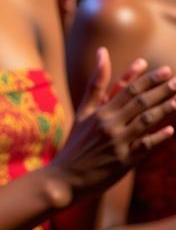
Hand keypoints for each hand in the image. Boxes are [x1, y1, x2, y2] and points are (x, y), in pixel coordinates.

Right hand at [54, 48, 175, 197]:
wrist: (64, 178)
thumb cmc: (75, 143)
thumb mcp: (83, 113)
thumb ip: (96, 85)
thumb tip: (103, 52)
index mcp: (99, 112)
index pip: (125, 89)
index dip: (145, 78)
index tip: (162, 69)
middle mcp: (108, 123)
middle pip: (138, 101)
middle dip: (160, 90)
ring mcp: (116, 141)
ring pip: (145, 120)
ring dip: (164, 109)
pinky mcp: (124, 160)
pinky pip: (145, 146)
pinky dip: (158, 137)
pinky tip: (171, 130)